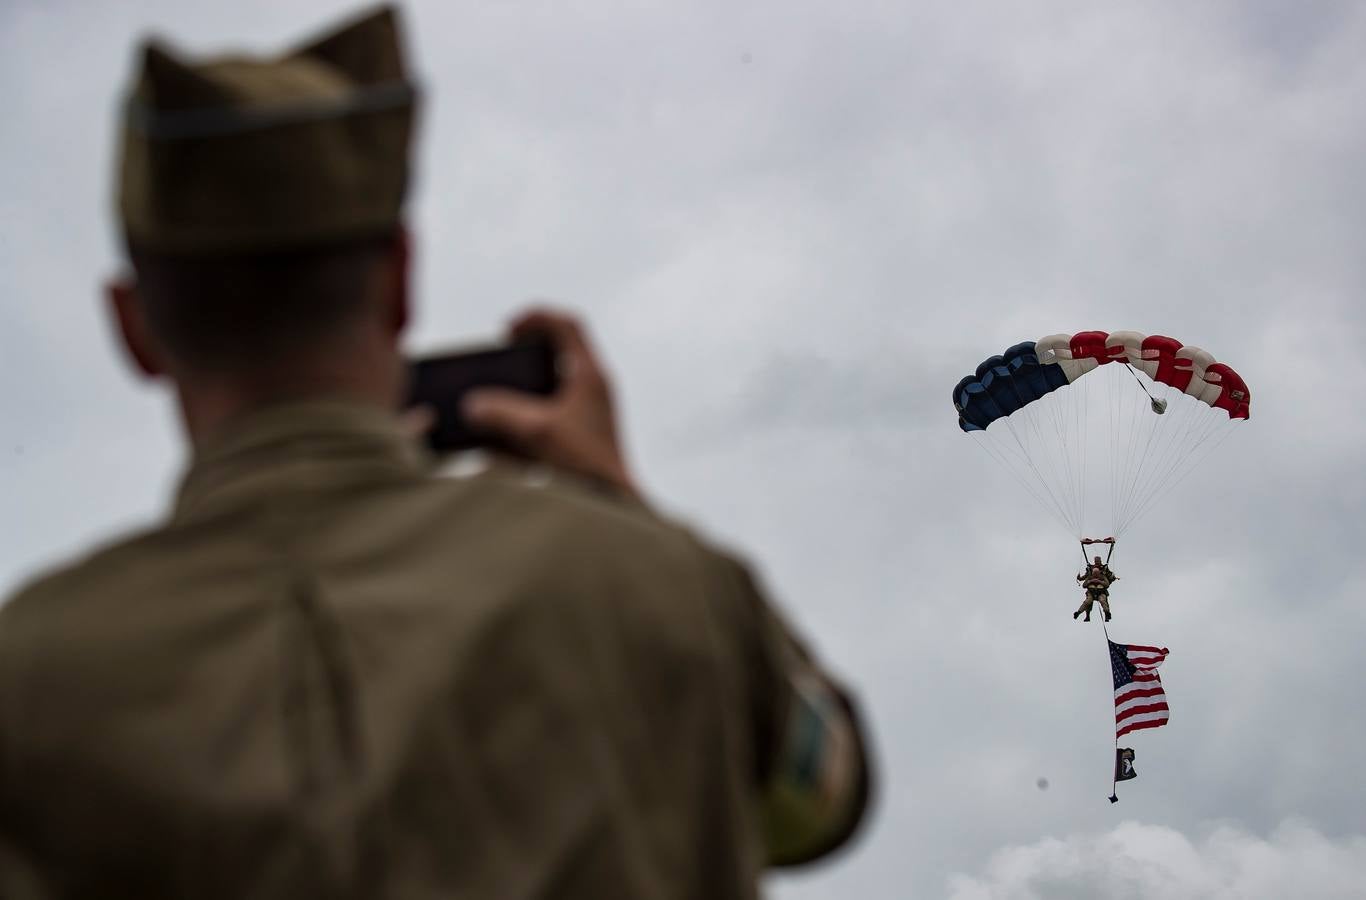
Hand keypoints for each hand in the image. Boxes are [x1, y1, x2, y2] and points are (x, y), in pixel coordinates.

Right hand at [461, 308, 641, 500]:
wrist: (616, 503)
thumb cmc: (588, 465)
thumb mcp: (538, 433)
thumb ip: (502, 415)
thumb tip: (473, 405)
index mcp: (590, 375)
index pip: (568, 325)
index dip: (536, 318)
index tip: (508, 330)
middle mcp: (594, 388)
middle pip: (563, 349)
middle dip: (529, 349)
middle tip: (504, 354)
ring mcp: (592, 411)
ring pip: (557, 382)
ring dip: (528, 383)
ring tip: (501, 393)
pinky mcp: (584, 434)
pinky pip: (554, 413)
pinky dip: (531, 415)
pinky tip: (508, 437)